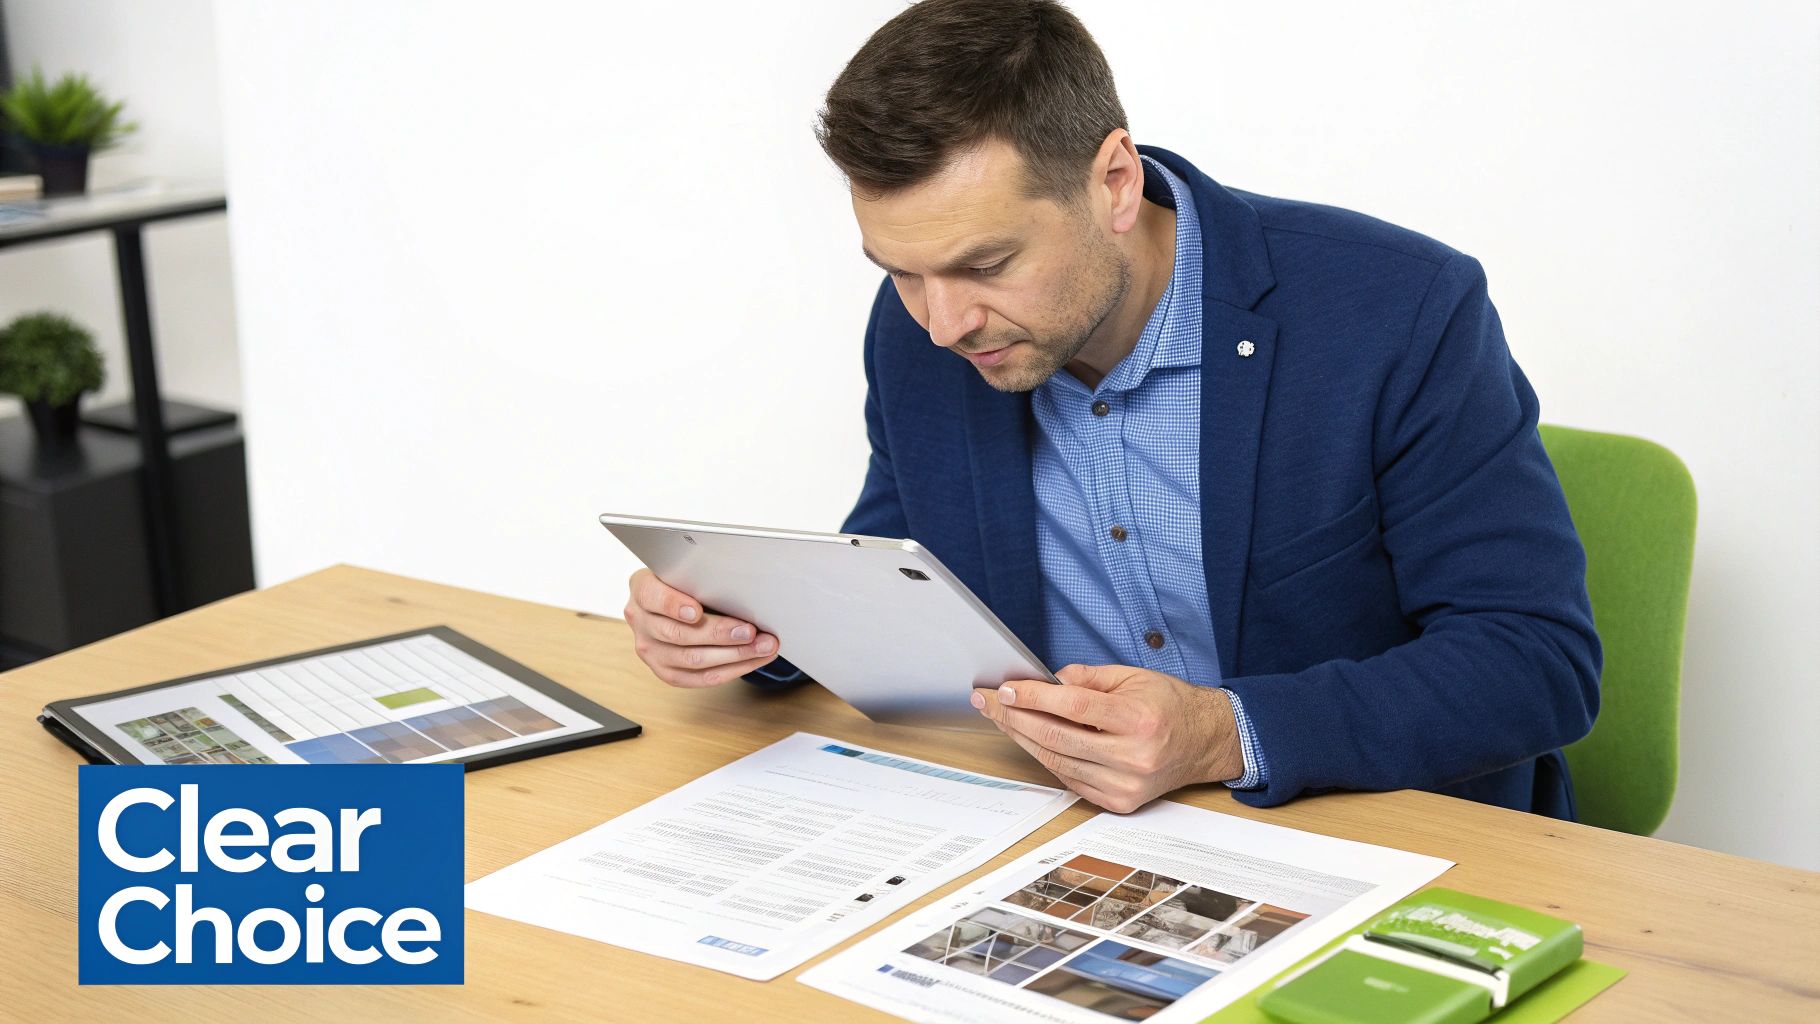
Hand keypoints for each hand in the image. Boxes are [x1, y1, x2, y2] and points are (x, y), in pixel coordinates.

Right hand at [623, 569, 779, 686]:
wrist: (668, 603)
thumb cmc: (683, 583)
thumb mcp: (684, 571)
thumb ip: (701, 579)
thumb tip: (741, 591)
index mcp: (643, 591)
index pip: (652, 597)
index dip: (674, 606)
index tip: (696, 611)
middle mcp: (641, 622)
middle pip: (678, 635)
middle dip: (720, 634)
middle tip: (750, 631)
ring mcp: (651, 651)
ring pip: (693, 660)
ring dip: (734, 655)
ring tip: (762, 647)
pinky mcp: (666, 672)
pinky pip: (700, 678)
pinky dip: (732, 670)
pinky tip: (753, 661)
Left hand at [973, 663, 1245, 812]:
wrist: (1205, 742)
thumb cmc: (1170, 705)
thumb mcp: (1134, 677)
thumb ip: (1089, 678)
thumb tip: (1049, 682)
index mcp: (1140, 721)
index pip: (1075, 708)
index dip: (1036, 698)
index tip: (1008, 689)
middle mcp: (1134, 758)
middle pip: (1059, 738)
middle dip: (1016, 718)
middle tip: (989, 702)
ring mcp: (1126, 785)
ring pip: (1059, 762)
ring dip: (1024, 739)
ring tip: (1001, 718)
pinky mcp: (1120, 802)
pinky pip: (1070, 779)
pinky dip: (1046, 758)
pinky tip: (1029, 739)